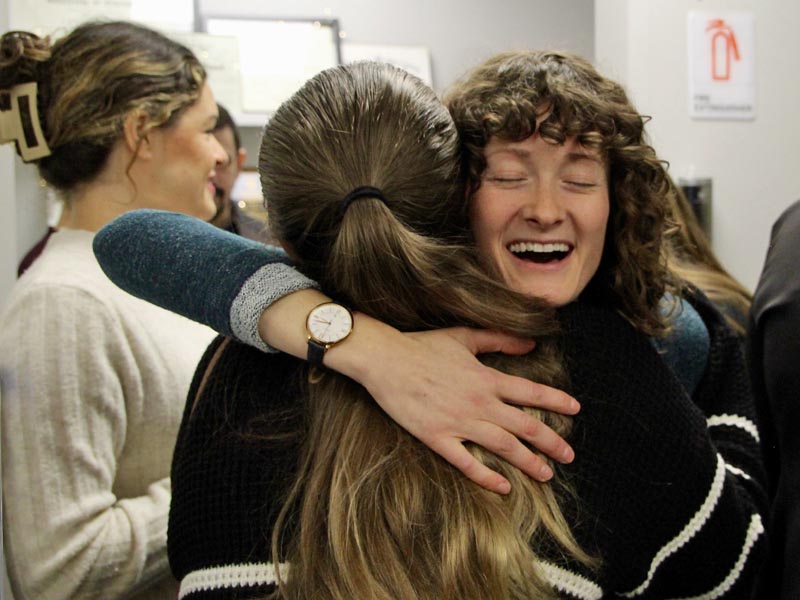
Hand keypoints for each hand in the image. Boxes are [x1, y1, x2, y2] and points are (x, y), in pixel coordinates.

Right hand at [334, 322, 578, 494]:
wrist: (386, 360)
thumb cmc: (423, 346)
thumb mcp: (464, 336)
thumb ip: (499, 340)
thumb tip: (531, 343)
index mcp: (486, 378)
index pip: (530, 392)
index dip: (556, 400)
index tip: (576, 410)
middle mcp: (478, 402)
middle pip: (524, 425)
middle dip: (551, 442)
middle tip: (568, 455)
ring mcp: (459, 422)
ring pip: (503, 446)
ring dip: (528, 461)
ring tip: (546, 474)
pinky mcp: (437, 437)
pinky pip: (466, 462)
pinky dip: (486, 476)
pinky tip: (503, 487)